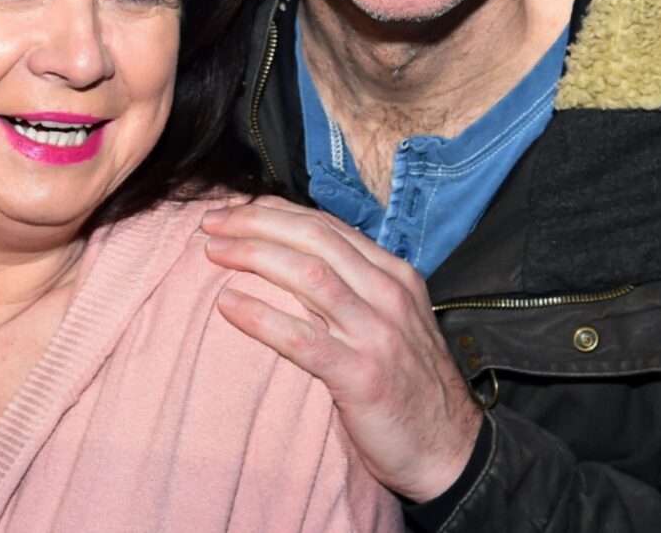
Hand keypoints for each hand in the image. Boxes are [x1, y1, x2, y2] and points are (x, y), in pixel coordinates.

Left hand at [200, 196, 480, 502]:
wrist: (449, 451)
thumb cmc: (410, 387)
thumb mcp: (392, 323)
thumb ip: (355, 291)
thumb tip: (295, 263)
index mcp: (395, 275)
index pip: (328, 226)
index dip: (276, 211)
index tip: (235, 208)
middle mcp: (389, 294)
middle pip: (314, 239)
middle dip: (257, 222)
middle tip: (212, 222)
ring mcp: (377, 333)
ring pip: (308, 275)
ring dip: (253, 255)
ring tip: (213, 251)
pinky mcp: (362, 375)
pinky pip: (302, 338)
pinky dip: (260, 316)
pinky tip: (227, 305)